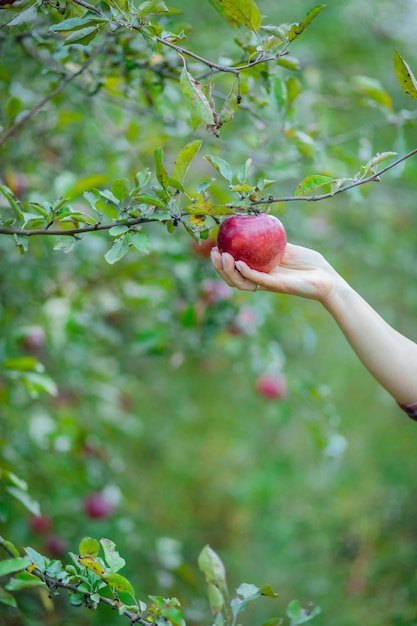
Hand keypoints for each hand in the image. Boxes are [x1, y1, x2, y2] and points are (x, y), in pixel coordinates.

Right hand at [210, 243, 338, 302]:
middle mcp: (261, 280)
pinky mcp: (277, 286)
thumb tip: (258, 222)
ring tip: (222, 258)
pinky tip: (239, 263)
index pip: (235, 269)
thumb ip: (272, 240)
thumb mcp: (286, 247)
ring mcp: (268, 284)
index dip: (222, 262)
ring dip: (228, 271)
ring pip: (241, 282)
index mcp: (260, 272)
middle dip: (219, 267)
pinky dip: (246, 273)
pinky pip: (257, 280)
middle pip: (233, 278)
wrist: (326, 277)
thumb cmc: (309, 263)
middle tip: (213, 253)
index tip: (214, 247)